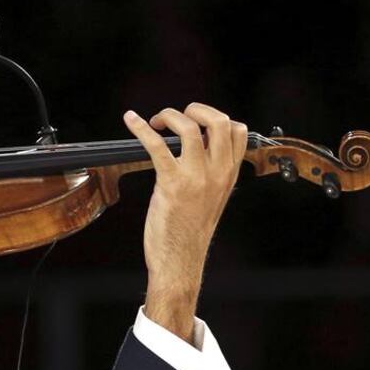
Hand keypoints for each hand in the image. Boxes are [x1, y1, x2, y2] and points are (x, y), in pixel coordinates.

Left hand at [123, 103, 246, 340]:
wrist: (180, 260)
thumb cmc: (189, 232)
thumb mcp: (211, 199)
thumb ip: (210, 175)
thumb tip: (197, 152)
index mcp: (229, 176)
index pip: (238, 131)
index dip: (217, 117)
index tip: (197, 120)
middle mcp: (217, 173)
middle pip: (220, 122)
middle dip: (197, 109)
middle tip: (177, 116)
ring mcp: (196, 178)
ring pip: (190, 128)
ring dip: (170, 116)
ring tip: (156, 121)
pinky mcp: (171, 184)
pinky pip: (157, 146)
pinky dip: (141, 128)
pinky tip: (131, 121)